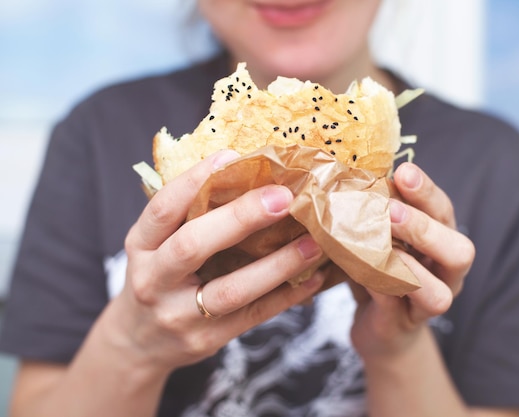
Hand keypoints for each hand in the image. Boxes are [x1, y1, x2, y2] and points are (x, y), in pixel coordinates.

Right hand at [112, 150, 324, 373]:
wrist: (140, 343)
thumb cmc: (160, 277)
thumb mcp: (156, 245)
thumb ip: (188, 216)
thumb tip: (244, 171)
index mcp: (140, 246)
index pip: (162, 209)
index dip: (195, 180)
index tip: (232, 156)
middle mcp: (153, 280)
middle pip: (193, 245)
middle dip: (240, 218)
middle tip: (283, 197)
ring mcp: (179, 314)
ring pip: (231, 290)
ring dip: (277, 264)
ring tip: (312, 243)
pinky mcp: (207, 340)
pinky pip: (253, 316)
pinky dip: (287, 296)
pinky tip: (314, 278)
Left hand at [348, 162, 474, 358]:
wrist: (380, 327)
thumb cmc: (381, 269)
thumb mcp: (382, 235)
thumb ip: (378, 211)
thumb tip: (350, 172)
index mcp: (441, 241)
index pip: (444, 212)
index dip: (427, 192)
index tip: (404, 171)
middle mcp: (445, 275)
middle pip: (460, 252)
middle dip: (424, 228)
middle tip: (390, 211)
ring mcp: (427, 306)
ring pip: (440, 294)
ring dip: (408, 268)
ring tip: (380, 246)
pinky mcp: (402, 326)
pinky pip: (397, 310)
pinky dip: (379, 289)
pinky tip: (358, 272)